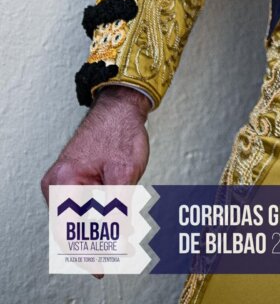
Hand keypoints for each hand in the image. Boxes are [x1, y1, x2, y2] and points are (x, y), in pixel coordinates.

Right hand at [40, 84, 150, 278]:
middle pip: (71, 229)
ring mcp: (64, 183)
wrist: (121, 107)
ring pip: (78, 221)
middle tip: (118, 254)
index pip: (69, 231)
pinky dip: (98, 219)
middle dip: (94, 243)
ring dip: (98, 231)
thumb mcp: (125, 173)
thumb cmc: (120, 131)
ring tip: (121, 236)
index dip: (85, 253)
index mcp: (63, 183)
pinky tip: (115, 223)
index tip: (101, 269)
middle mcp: (57, 185)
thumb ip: (118, 209)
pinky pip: (83, 209)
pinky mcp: (74, 182)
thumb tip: (117, 241)